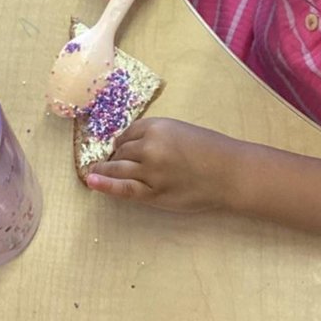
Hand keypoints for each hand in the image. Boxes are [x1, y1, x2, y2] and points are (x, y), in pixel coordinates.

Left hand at [86, 117, 240, 212]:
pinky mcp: (153, 194)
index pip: (128, 133)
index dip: (123, 141)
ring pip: (118, 168)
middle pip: (121, 151)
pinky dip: (105, 185)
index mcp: (157, 127)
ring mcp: (150, 172)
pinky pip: (123, 189)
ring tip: (94, 171)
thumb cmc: (210, 149)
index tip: (120, 146)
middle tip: (113, 161)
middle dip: (116, 156)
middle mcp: (149, 147)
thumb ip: (156, 136)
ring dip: (105, 169)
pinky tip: (91, 181)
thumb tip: (131, 145)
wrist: (229, 173)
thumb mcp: (180, 130)